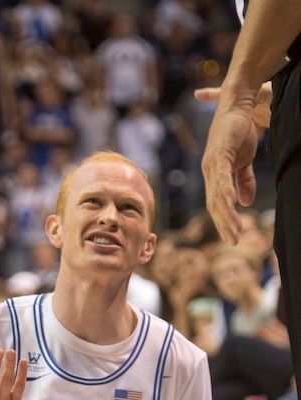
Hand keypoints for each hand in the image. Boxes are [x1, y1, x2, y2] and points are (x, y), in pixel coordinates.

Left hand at [198, 85, 269, 243]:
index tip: (230, 236)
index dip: (223, 220)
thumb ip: (243, 181)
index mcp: (214, 173)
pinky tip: (231, 204)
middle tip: (232, 240)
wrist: (240, 103)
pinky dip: (226, 191)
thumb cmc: (240, 130)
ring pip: (217, 194)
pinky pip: (222, 177)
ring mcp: (212, 162)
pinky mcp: (220, 153)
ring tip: (234, 229)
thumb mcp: (244, 160)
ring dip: (226, 214)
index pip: (216, 203)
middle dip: (223, 223)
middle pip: (214, 203)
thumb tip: (245, 203)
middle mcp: (209, 170)